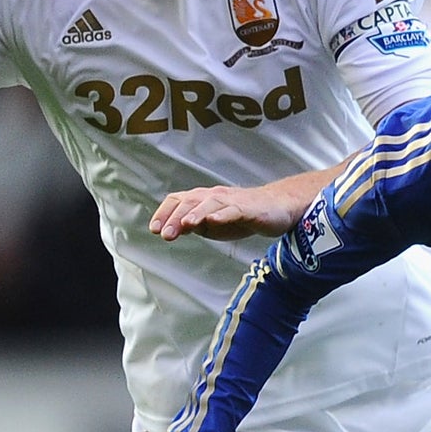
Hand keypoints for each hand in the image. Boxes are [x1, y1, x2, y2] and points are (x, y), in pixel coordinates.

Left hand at [150, 184, 303, 240]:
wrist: (276, 207)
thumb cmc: (242, 216)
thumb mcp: (213, 224)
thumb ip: (194, 225)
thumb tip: (173, 229)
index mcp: (202, 200)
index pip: (178, 200)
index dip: (164, 213)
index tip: (154, 229)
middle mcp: (214, 197)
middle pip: (190, 202)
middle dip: (175, 218)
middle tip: (165, 234)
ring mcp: (231, 201)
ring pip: (209, 204)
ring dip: (195, 214)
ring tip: (185, 224)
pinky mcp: (248, 208)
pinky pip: (233, 210)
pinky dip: (222, 215)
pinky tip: (213, 221)